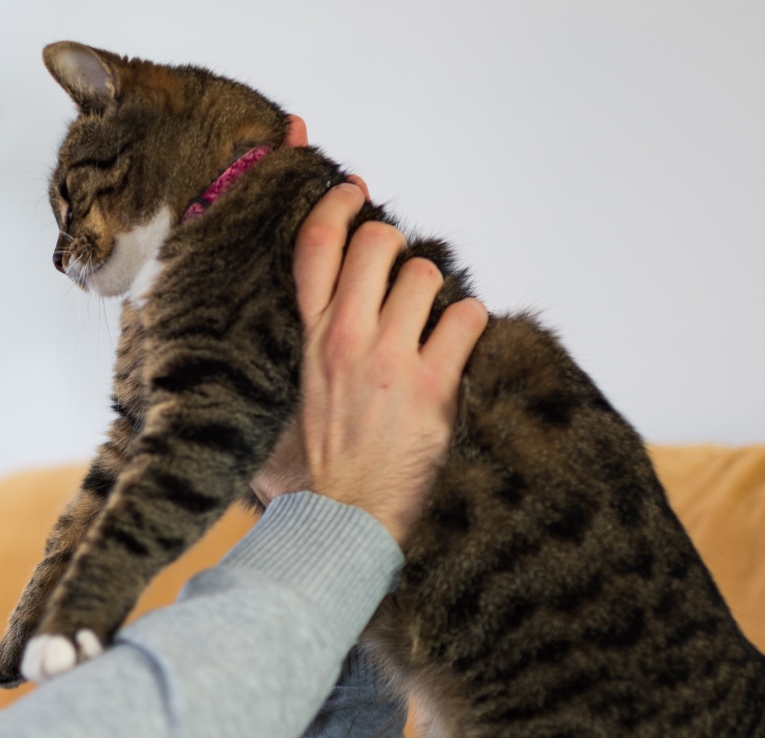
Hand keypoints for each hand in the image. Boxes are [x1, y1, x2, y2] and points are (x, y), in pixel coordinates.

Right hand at [251, 180, 487, 545]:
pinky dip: (470, 327)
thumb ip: (306, 343)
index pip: (314, 246)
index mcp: (309, 339)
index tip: (355, 193)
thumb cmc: (320, 461)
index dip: (337, 206)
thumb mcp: (294, 391)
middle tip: (401, 272)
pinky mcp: (433, 385)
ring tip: (429, 326)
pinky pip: (467, 318)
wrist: (342, 517)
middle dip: (396, 246)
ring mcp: (391, 359)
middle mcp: (346, 339)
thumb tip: (325, 305)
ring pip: (425, 274)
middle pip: (377, 244)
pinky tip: (458, 351)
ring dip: (434, 292)